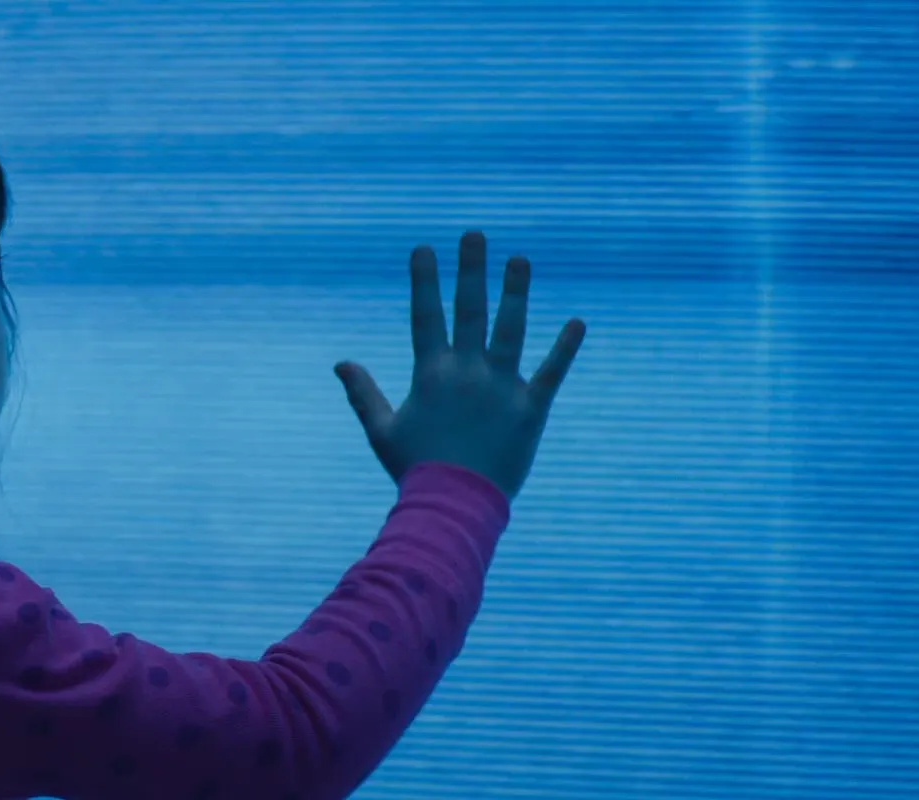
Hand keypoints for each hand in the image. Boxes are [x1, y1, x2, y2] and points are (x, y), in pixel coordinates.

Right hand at [335, 231, 584, 499]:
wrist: (454, 504)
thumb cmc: (414, 469)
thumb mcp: (382, 430)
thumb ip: (363, 393)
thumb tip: (341, 363)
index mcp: (431, 374)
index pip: (426, 316)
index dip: (425, 281)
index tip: (424, 248)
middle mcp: (467, 372)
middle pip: (470, 311)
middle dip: (471, 270)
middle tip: (475, 235)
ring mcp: (501, 388)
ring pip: (511, 330)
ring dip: (515, 293)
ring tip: (519, 260)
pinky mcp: (530, 409)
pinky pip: (551, 373)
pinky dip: (564, 348)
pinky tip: (576, 322)